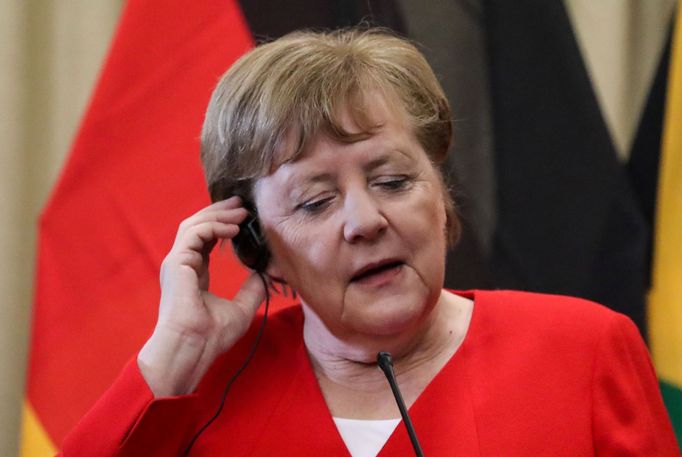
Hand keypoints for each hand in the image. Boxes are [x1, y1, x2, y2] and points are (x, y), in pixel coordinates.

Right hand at [138, 196, 265, 396]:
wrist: (192, 349)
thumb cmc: (211, 336)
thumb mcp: (241, 308)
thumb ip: (252, 289)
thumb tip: (266, 274)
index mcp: (194, 274)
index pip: (206, 239)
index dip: (223, 225)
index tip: (243, 218)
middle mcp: (183, 265)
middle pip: (198, 227)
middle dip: (220, 212)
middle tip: (242, 204)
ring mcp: (177, 263)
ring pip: (194, 225)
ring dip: (218, 215)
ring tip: (240, 212)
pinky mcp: (176, 263)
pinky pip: (194, 234)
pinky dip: (213, 226)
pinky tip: (233, 228)